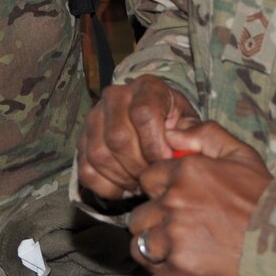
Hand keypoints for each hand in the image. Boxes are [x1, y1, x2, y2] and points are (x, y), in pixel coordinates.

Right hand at [78, 77, 198, 200]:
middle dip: (138, 166)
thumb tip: (179, 146)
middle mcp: (115, 96)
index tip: (166, 163)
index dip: (155, 145)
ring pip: (99, 154)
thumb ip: (192, 134)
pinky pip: (85, 170)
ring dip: (122, 177)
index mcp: (147, 87)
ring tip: (140, 183)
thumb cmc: (176, 127)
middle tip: (153, 178)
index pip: (143, 114)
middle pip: (118, 137)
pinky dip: (106, 187)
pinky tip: (124, 188)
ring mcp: (95, 117)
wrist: (156, 128)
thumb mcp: (190, 124)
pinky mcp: (82, 140)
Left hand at [129, 120, 272, 275]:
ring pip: (141, 249)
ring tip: (176, 258)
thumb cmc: (266, 199)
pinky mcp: (181, 272)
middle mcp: (174, 204)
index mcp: (184, 173)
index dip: (158, 193)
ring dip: (155, 256)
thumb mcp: (242, 155)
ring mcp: (174, 240)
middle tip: (174, 234)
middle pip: (138, 218)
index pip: (146, 180)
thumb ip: (206, 135)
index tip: (172, 204)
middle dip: (153, 226)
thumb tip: (172, 131)